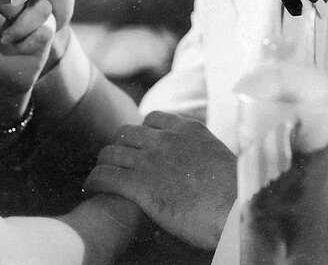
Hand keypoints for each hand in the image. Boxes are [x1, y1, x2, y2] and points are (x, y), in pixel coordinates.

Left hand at [84, 111, 237, 250]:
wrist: (236, 209)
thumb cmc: (237, 193)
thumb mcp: (221, 161)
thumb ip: (203, 154)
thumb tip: (204, 163)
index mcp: (188, 130)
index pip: (153, 119)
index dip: (142, 132)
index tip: (139, 144)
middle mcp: (165, 139)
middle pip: (126, 133)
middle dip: (119, 146)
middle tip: (116, 162)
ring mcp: (150, 160)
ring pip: (111, 153)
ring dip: (103, 164)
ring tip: (99, 175)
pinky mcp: (139, 185)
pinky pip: (105, 177)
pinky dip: (94, 181)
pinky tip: (90, 189)